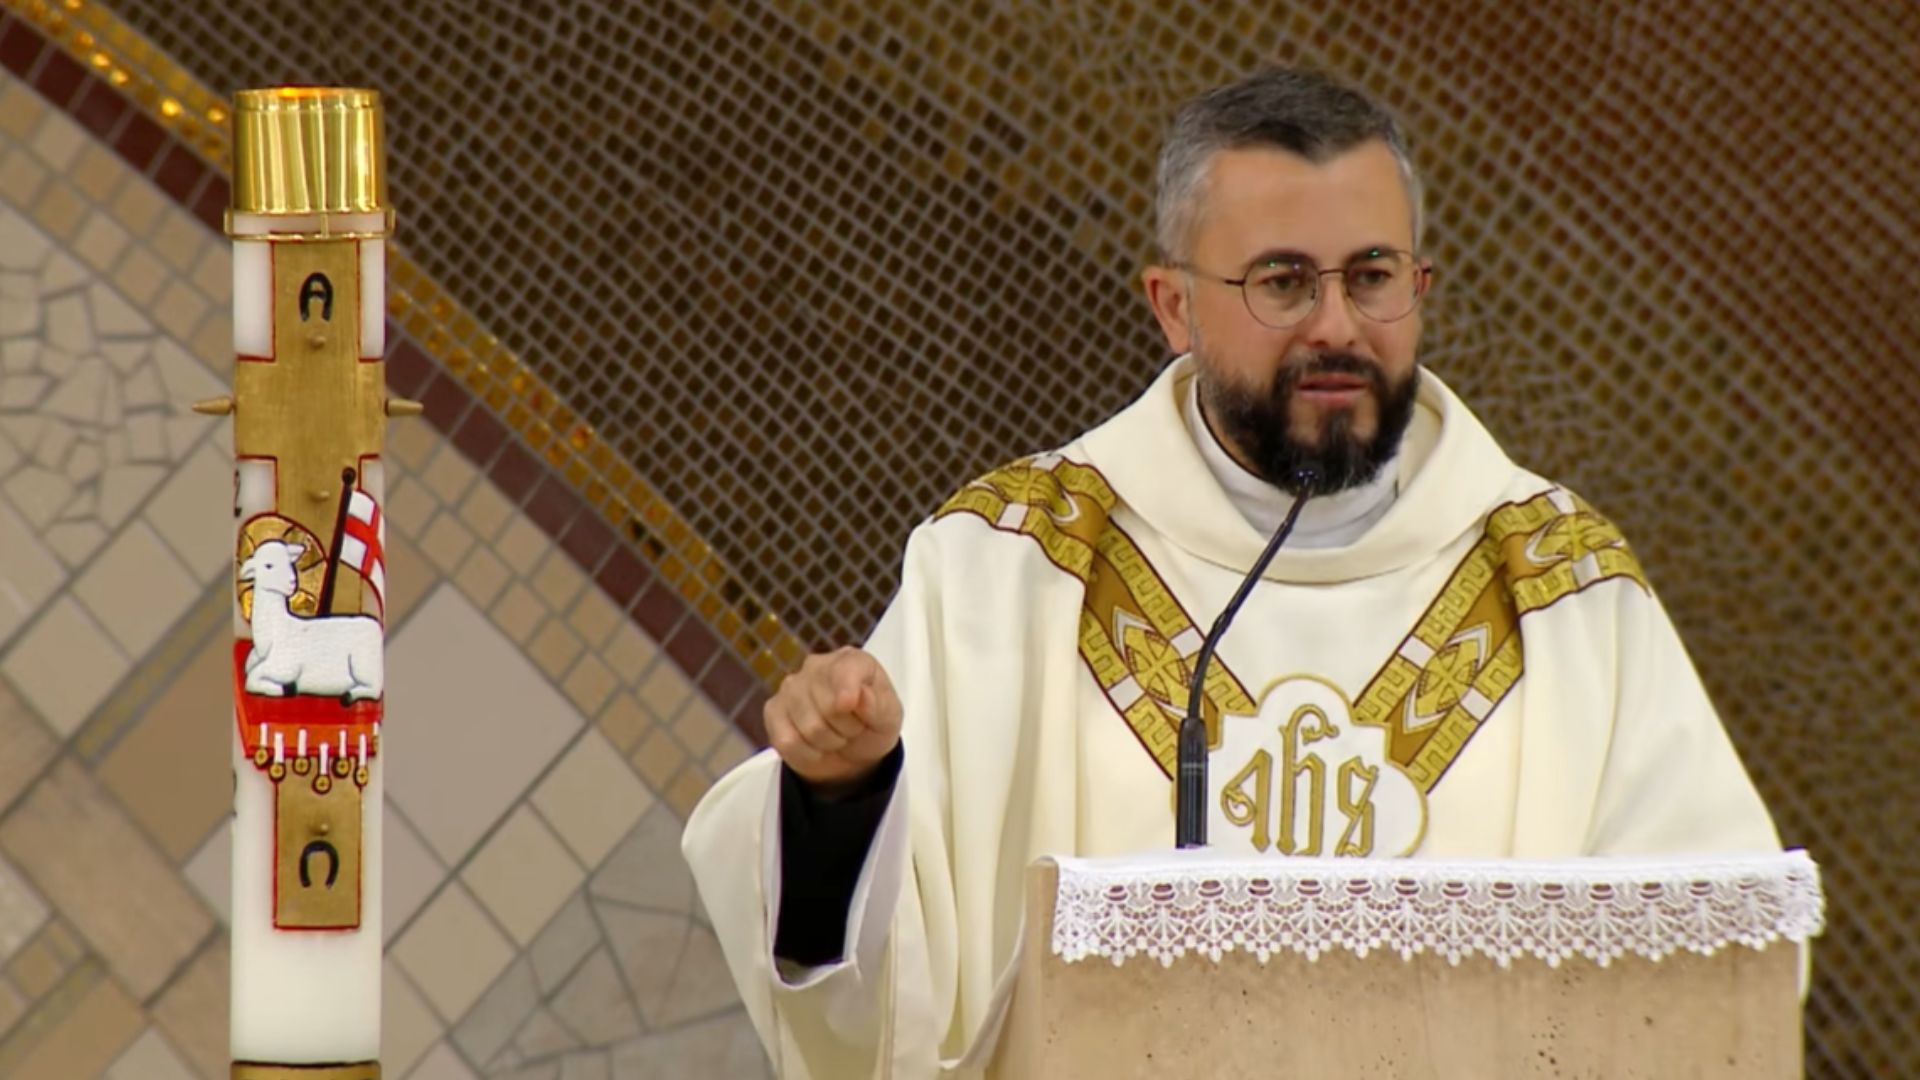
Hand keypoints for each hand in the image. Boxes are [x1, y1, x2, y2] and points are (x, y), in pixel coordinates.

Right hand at [765, 646, 902, 790]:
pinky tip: (814, 746)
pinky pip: (787, 741)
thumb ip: (879, 705)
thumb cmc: (872, 727)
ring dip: (828, 742)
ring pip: (809, 727)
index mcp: (850, 660)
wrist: (852, 754)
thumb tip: (859, 695)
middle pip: (828, 706)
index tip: (848, 706)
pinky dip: (806, 754)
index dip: (847, 689)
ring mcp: (790, 687)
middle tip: (852, 729)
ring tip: (836, 736)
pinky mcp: (773, 711)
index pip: (844, 669)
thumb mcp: (890, 719)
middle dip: (846, 728)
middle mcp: (816, 666)